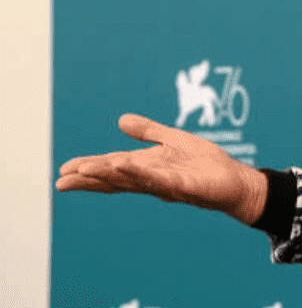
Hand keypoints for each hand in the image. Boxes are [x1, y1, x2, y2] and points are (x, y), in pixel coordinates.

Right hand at [55, 113, 267, 225]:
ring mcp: (167, 184)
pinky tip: (126, 166)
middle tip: (62, 180)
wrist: (234, 180)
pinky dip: (143, 174)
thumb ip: (149, 131)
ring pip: (133, 180)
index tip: (64, 170)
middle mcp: (152, 179)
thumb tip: (121, 120)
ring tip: (85, 170)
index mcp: (147, 167)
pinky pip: (161, 180)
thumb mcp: (173, 140)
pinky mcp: (185, 186)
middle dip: (89, 179)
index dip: (89, 169)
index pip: (113, 168)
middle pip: (115, 179)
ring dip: (109, 175)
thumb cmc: (205, 163)